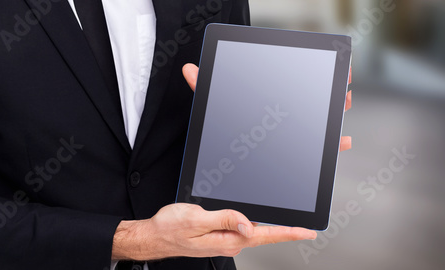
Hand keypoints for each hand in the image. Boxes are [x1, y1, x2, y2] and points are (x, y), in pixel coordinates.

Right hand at [112, 203, 316, 259]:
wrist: (154, 236)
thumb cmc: (170, 228)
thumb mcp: (197, 219)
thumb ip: (224, 219)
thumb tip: (248, 223)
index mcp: (228, 239)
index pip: (264, 235)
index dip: (288, 232)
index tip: (308, 232)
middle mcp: (230, 242)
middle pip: (263, 234)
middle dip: (285, 230)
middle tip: (306, 227)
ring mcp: (225, 240)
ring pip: (253, 231)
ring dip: (270, 227)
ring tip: (288, 225)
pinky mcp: (218, 236)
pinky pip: (241, 230)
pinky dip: (253, 224)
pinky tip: (257, 220)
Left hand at [182, 63, 351, 151]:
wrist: (223, 155)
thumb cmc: (220, 122)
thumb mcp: (214, 103)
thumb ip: (203, 86)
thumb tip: (188, 68)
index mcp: (270, 91)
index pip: (297, 75)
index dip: (317, 68)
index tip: (335, 64)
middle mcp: (287, 107)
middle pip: (316, 95)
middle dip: (332, 89)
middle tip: (342, 88)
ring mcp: (296, 127)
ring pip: (323, 118)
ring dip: (336, 110)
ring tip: (343, 104)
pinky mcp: (300, 147)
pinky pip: (322, 146)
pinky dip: (334, 144)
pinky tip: (344, 141)